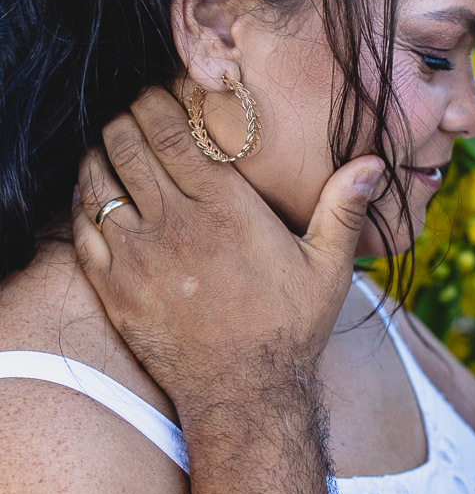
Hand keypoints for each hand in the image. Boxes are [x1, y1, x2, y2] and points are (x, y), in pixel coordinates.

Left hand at [72, 88, 383, 420]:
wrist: (244, 396)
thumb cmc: (289, 329)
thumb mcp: (328, 268)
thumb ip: (343, 209)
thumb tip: (374, 162)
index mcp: (226, 208)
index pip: (171, 131)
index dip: (154, 102)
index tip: (157, 97)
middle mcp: (175, 224)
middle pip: (127, 143)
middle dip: (125, 120)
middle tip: (134, 118)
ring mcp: (138, 256)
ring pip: (97, 179)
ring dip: (101, 155)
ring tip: (113, 150)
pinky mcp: (113, 287)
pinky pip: (81, 226)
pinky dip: (82, 201)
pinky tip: (96, 197)